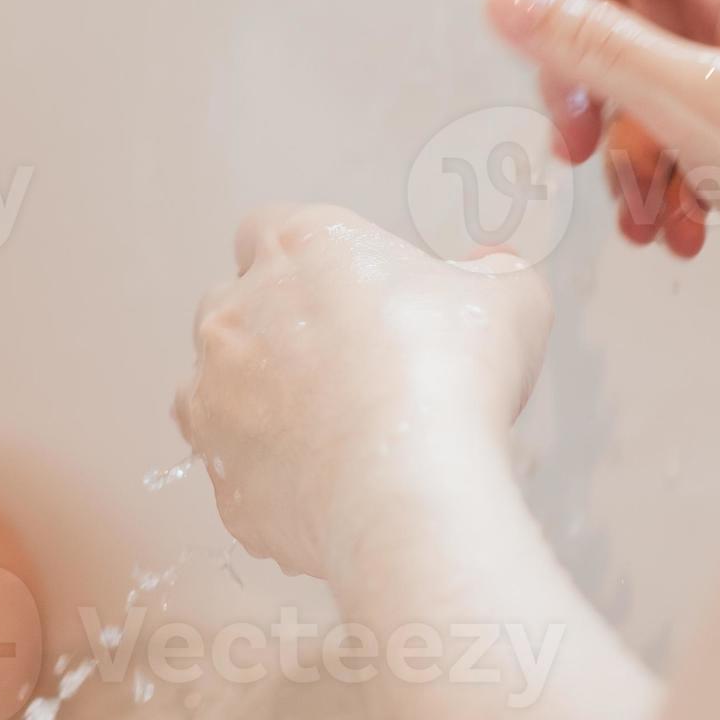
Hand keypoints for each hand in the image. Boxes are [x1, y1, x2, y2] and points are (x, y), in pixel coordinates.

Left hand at [175, 206, 549, 580]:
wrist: (406, 489)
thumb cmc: (451, 376)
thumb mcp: (507, 299)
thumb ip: (493, 271)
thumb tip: (491, 268)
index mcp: (295, 246)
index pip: (269, 230)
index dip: (307, 263)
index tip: (346, 295)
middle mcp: (234, 309)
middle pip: (237, 306)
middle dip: (279, 332)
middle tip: (347, 371)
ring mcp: (213, 392)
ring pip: (219, 386)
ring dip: (260, 403)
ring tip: (333, 434)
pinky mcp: (217, 469)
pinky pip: (232, 466)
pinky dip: (265, 474)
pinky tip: (323, 487)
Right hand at [484, 0, 719, 277]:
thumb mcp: (691, 104)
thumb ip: (591, 45)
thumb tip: (511, 0)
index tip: (526, 15)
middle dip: (583, 74)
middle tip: (572, 125)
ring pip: (645, 70)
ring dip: (621, 142)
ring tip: (633, 196)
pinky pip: (678, 118)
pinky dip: (661, 169)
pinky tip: (675, 216)